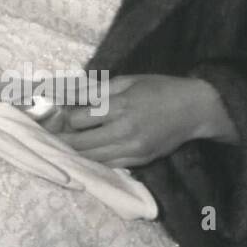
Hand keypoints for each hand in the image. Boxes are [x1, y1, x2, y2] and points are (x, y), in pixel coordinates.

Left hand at [56, 74, 237, 168]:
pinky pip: (109, 164)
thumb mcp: (127, 81)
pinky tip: (86, 153)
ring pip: (93, 158)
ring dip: (76, 153)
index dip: (65, 117)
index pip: (79, 120)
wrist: (195, 109)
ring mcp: (133, 150)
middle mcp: (124, 132)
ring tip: (64, 146)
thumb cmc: (159, 89)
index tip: (58, 115)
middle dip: (63, 140)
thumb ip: (96, 90)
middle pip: (81, 144)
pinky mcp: (140, 161)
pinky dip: (94, 160)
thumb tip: (67, 95)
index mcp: (120, 107)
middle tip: (51, 136)